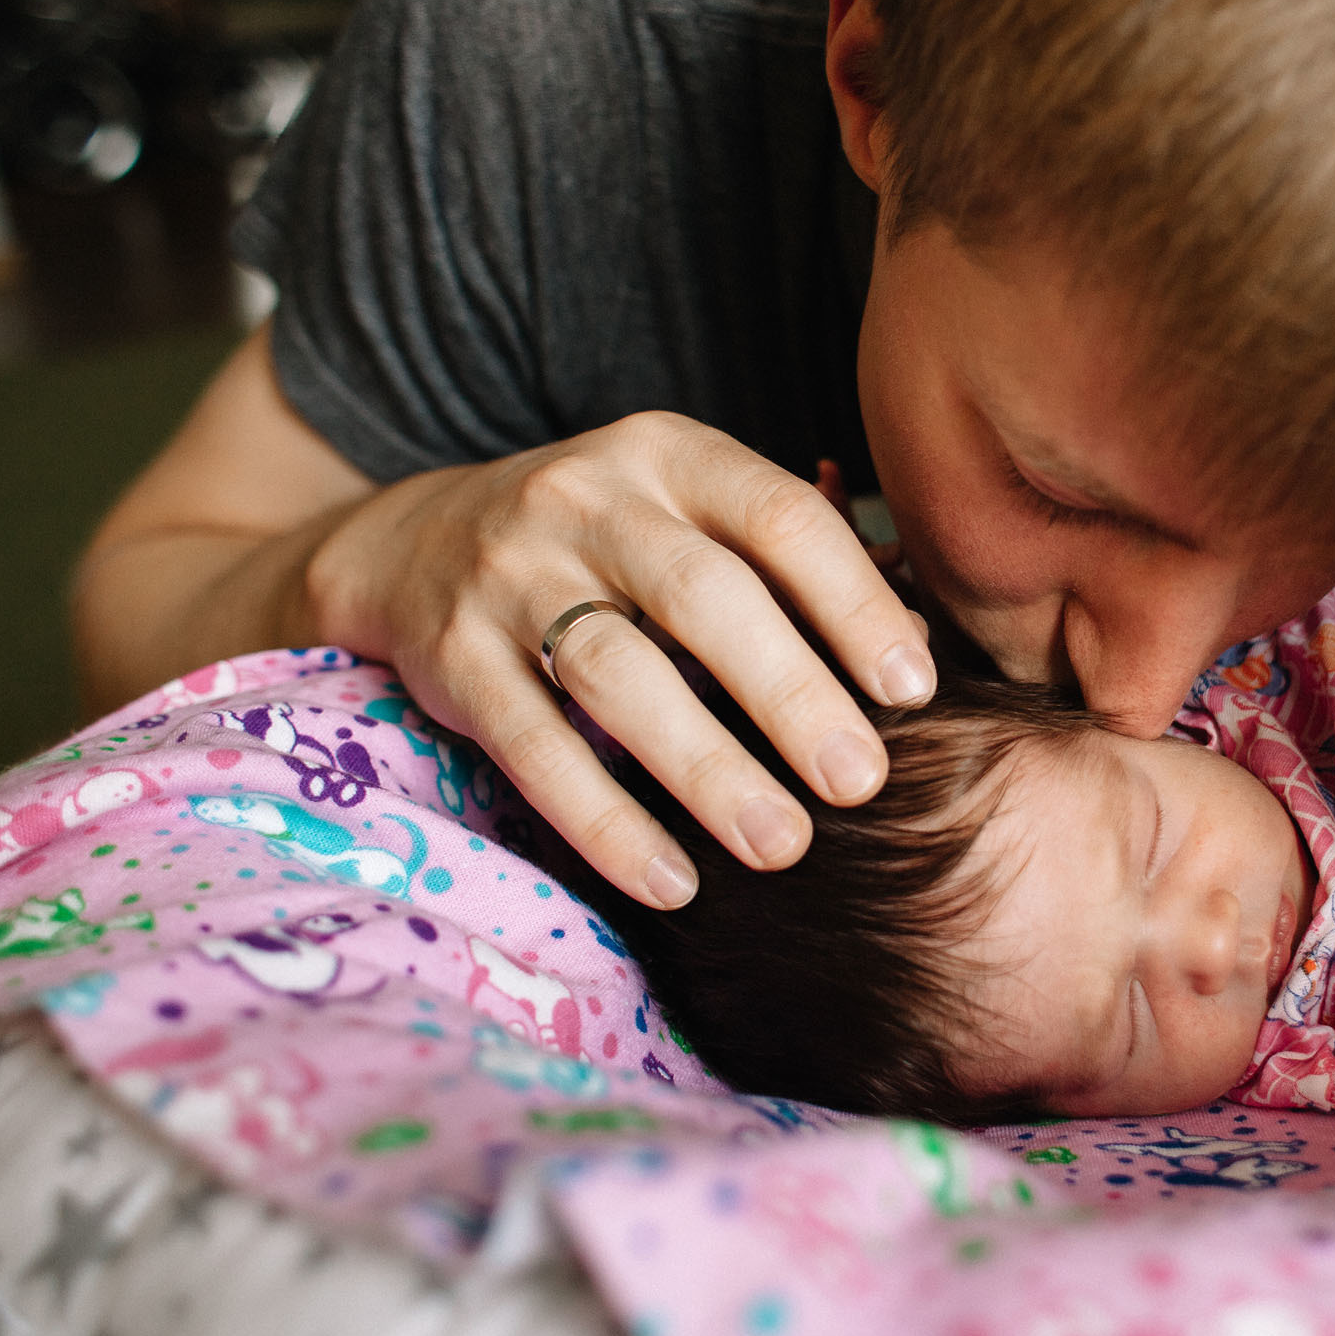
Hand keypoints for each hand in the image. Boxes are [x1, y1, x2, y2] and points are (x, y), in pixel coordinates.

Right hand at [306, 411, 934, 909]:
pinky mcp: (456, 655)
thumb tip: (914, 662)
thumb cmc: (613, 545)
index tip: (913, 689)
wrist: (420, 541)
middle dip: (790, 694)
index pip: (779, 518)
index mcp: (672, 455)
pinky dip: (606, 820)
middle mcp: (589, 500)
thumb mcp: (695, 519)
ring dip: (706, 768)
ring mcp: (511, 573)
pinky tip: (672, 880)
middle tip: (861, 782)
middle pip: (703, 597)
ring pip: (617, 672)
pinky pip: (534, 747)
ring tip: (782, 844)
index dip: (852, 602)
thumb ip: (794, 577)